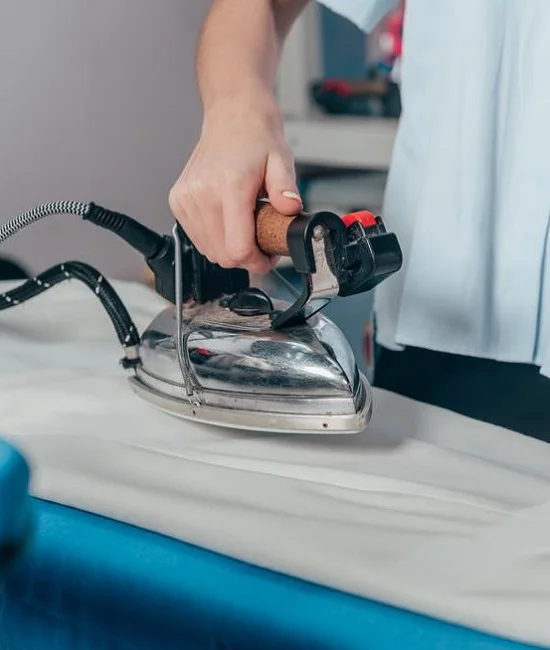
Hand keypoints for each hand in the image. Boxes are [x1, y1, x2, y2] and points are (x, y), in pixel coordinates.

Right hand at [169, 94, 301, 274]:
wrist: (232, 116)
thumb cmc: (255, 137)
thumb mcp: (281, 161)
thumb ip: (286, 189)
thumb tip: (290, 210)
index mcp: (228, 186)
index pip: (237, 248)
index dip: (257, 261)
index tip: (268, 255)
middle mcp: (202, 194)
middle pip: (223, 255)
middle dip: (245, 256)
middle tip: (261, 238)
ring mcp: (186, 198)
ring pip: (209, 251)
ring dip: (229, 247)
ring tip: (245, 225)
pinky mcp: (178, 201)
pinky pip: (197, 239)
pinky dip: (215, 238)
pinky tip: (227, 219)